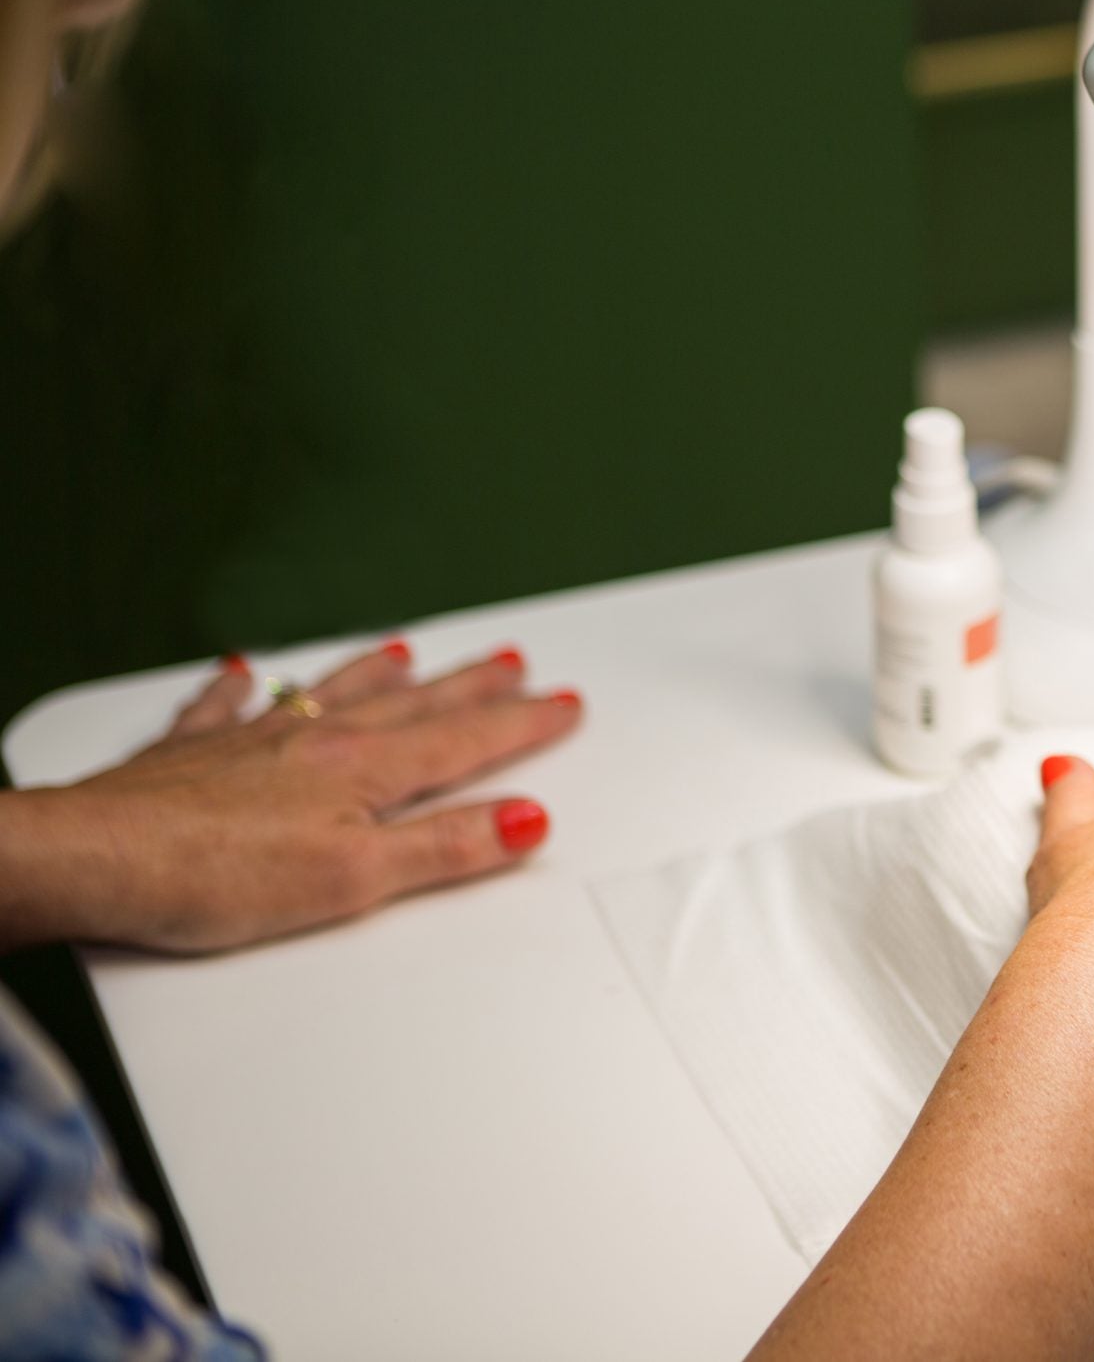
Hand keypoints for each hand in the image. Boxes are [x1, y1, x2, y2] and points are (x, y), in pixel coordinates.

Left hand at [0, 641, 582, 952]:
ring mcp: (249, 741)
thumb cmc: (209, 875)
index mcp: (362, 771)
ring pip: (332, 694)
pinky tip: (244, 673)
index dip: (522, 725)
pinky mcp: (189, 756)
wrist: (90, 859)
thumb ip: (444, 848)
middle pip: (412, 707)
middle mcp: (313, 740)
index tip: (563, 706)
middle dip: (472, 688)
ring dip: (378, 674)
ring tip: (409, 653)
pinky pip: (224, 706)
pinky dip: (240, 689)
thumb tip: (524, 821)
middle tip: (516, 665)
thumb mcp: (354, 880)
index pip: (464, 743)